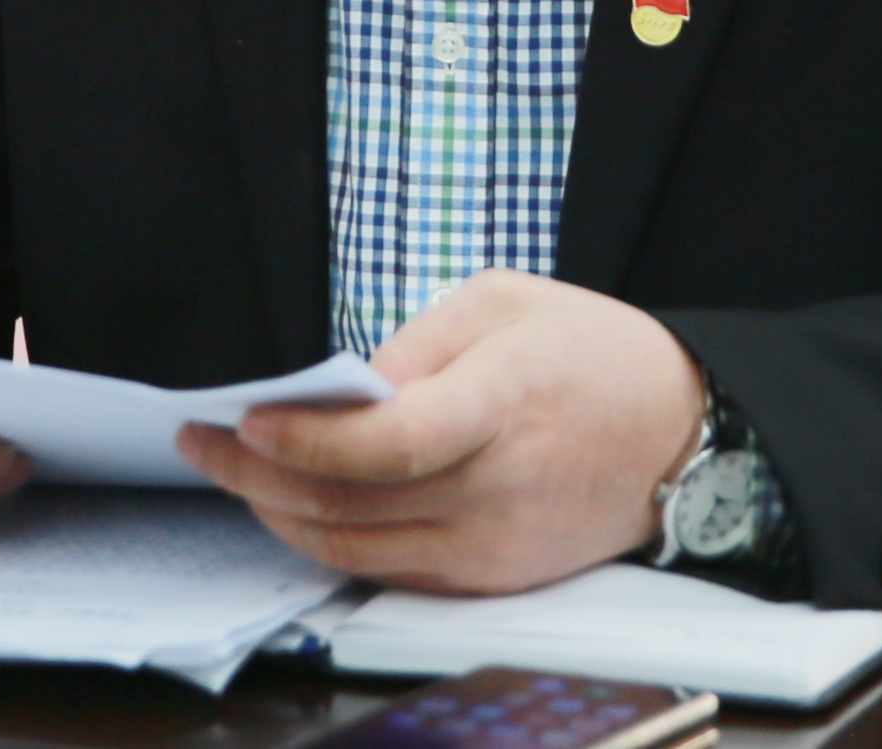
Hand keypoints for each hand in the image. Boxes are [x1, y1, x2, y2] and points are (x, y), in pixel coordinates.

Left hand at [176, 269, 702, 593]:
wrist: (678, 434)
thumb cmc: (588, 352)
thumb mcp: (502, 303)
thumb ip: (414, 346)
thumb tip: (336, 396)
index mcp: (501, 404)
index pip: (385, 443)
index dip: (304, 439)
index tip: (246, 417)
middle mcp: (494, 489)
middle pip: (349, 504)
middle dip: (258, 474)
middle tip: (203, 442)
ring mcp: (492, 546)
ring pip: (354, 549)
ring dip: (280, 513)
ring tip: (236, 473)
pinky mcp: (491, 579)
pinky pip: (388, 569)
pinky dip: (332, 541)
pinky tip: (298, 506)